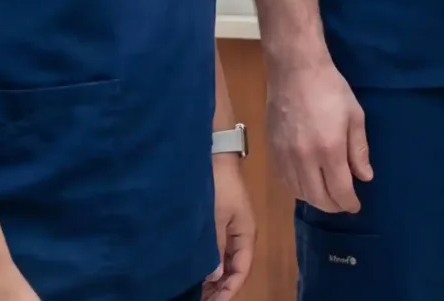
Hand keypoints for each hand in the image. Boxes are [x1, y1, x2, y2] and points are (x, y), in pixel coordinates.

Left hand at [204, 152, 256, 298]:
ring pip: (225, 262)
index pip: (241, 270)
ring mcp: (230, 230)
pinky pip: (218, 252)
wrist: (215, 156)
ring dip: (215, 279)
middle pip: (235, 270)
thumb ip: (216, 248)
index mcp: (246, 235)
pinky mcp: (219, 224)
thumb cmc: (218, 186)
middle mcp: (241, 236)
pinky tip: (198, 273)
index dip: (229, 290)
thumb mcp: (216, 218)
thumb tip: (216, 278)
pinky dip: (210, 265)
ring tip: (198, 293)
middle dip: (221, 288)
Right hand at [267, 58, 372, 213]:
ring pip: (299, 193)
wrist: (295, 71)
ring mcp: (285, 156)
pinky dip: (297, 189)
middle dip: (334, 206)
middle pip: (318, 198)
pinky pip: (284, 182)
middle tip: (343, 203)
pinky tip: (306, 184)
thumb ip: (359, 150)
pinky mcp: (271, 151)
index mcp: (329, 150)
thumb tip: (365, 177)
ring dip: (315, 199)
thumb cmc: (330, 89)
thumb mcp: (355, 116)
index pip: (339, 191)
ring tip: (327, 195)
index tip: (356, 206)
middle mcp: (304, 159)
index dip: (349, 204)